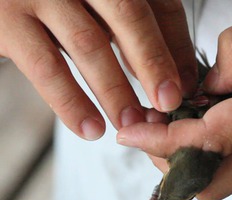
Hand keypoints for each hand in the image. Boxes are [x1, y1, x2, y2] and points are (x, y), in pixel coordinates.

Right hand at [0, 0, 195, 139]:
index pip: (159, 5)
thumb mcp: (97, 6)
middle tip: (168, 104)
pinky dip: (71, 102)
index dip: (177, 47)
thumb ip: (130, 30)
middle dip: (154, 65)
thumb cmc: (57, 0)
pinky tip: (90, 128)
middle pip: (131, 17)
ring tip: (130, 123)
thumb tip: (172, 74)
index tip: (186, 86)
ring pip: (90, 44)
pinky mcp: (7, 20)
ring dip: (115, 90)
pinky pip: (47, 66)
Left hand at [117, 2, 231, 199]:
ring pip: (221, 180)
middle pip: (209, 182)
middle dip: (170, 162)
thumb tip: (204, 89)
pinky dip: (206, 153)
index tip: (130, 135)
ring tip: (166, 125)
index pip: (204, 142)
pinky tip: (198, 124)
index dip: (160, 142)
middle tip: (149, 129)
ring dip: (187, 159)